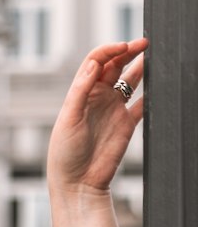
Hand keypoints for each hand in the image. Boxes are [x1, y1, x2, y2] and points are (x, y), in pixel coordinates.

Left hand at [47, 38, 146, 197]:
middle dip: (128, 51)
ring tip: (154, 53)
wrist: (77, 183)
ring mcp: (114, 109)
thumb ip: (81, 90)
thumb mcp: (69, 119)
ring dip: (141, 66)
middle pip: (115, 66)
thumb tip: (94, 63)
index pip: (96, 62)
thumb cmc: (64, 154)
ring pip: (131, 80)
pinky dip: (152, 92)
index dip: (109, 50)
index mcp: (80, 93)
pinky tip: (160, 81)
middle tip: (144, 43)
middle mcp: (98, 98)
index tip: (124, 46)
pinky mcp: (127, 124)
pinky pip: (143, 103)